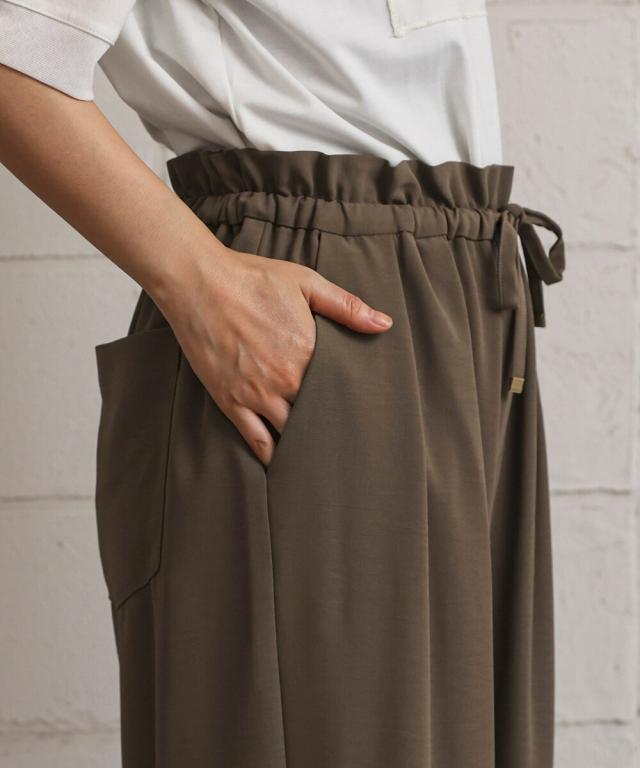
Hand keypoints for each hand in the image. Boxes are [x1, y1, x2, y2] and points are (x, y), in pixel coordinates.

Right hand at [158, 245, 392, 465]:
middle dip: (332, 428)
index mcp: (309, 352)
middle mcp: (286, 380)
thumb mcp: (306, 283)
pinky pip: (256, 440)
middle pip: (319, 416)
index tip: (366, 414)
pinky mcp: (231, 402)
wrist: (198, 282)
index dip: (353, 402)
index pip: (341, 390)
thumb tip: (384, 325)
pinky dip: (271, 456)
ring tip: (321, 458)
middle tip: (349, 443)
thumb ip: (347, 307)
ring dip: (305, 445)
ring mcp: (257, 394)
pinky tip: (282, 464)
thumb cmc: (253, 278)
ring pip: (291, 434)